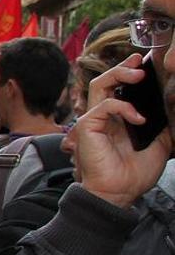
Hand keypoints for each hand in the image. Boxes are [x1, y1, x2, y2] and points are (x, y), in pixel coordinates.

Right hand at [65, 54, 172, 208]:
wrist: (120, 192)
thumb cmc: (133, 174)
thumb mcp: (159, 144)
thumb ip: (161, 126)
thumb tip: (171, 110)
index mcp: (116, 120)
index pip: (117, 89)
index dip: (128, 72)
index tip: (144, 62)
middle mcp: (102, 117)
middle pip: (105, 81)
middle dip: (123, 67)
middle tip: (140, 62)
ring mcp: (93, 121)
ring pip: (99, 86)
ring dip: (118, 75)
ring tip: (138, 75)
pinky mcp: (88, 128)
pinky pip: (104, 107)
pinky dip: (123, 108)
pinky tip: (139, 118)